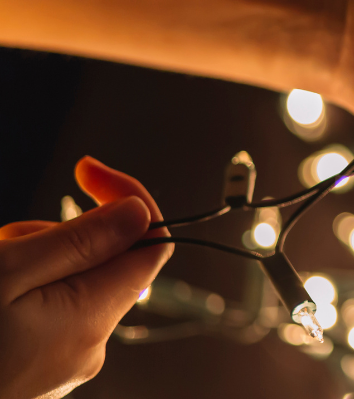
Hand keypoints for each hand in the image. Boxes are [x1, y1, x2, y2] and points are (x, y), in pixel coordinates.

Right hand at [0, 158, 170, 398]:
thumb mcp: (6, 272)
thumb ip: (80, 241)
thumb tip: (139, 213)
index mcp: (92, 318)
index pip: (151, 244)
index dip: (127, 198)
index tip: (85, 169)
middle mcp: (88, 345)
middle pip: (96, 259)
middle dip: (49, 235)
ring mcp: (58, 363)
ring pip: (60, 282)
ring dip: (21, 262)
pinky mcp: (29, 372)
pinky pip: (36, 312)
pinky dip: (9, 290)